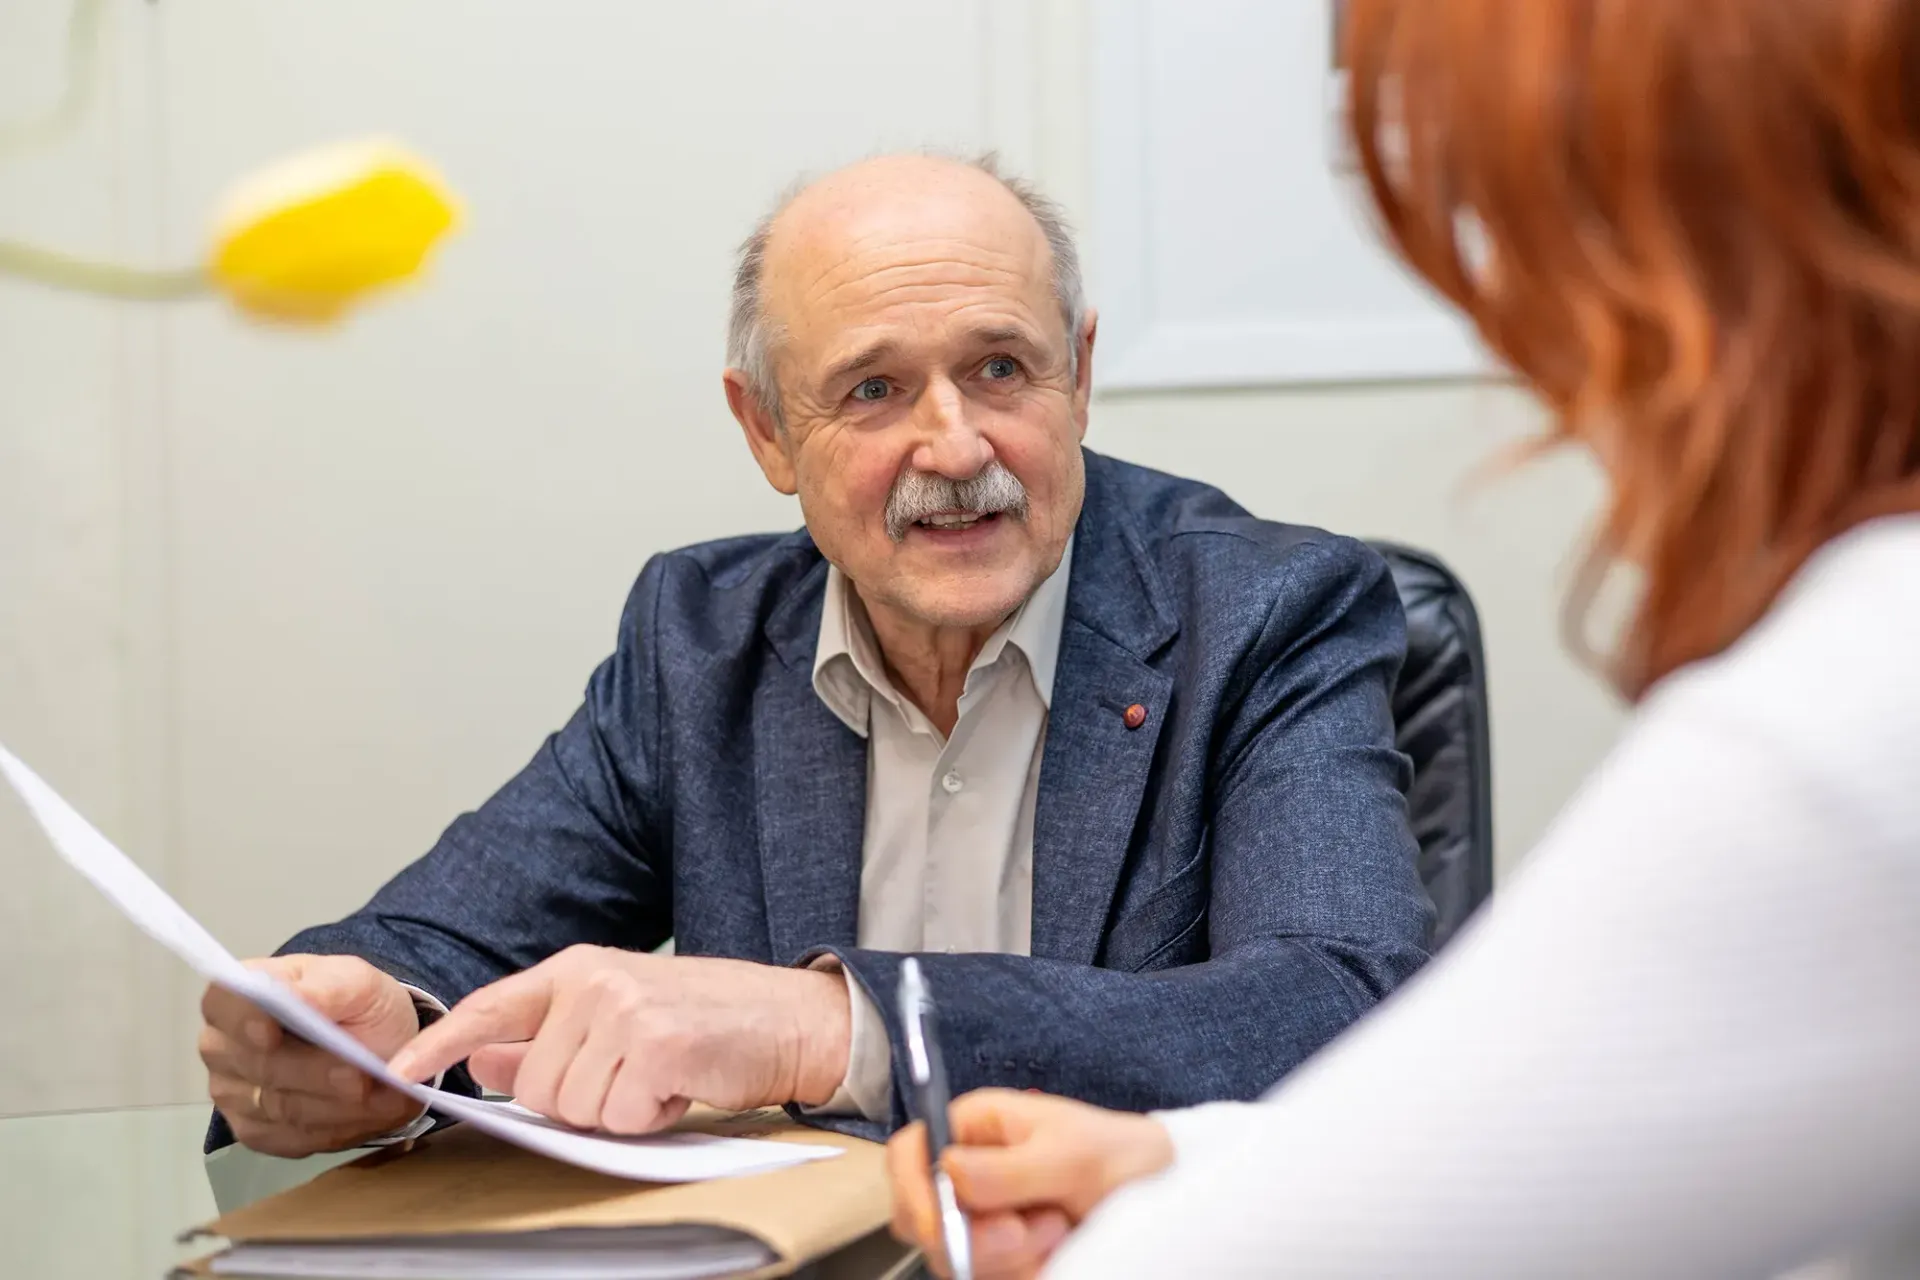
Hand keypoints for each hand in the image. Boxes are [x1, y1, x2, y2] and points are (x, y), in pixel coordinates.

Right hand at [200, 955, 425, 1157]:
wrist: (374, 1044)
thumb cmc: (358, 1003)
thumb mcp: (358, 982)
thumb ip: (325, 987)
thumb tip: (293, 996)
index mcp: (240, 994)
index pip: (225, 1004)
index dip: (244, 1020)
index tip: (272, 1034)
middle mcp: (223, 1046)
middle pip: (262, 1066)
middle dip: (319, 1074)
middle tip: (367, 1077)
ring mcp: (234, 1093)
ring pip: (283, 1109)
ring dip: (342, 1107)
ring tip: (392, 1098)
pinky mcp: (257, 1133)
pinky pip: (296, 1139)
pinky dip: (343, 1128)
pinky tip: (375, 1115)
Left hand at [387, 945, 850, 1132]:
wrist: (791, 1019)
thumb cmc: (710, 1020)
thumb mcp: (620, 1017)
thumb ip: (550, 1039)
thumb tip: (487, 1063)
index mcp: (579, 969)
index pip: (491, 1007)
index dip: (441, 1044)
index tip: (399, 1072)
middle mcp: (594, 982)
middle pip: (536, 1086)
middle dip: (582, 1101)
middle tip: (633, 1077)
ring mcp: (624, 1010)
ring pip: (574, 1107)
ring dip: (619, 1110)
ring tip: (660, 1077)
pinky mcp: (655, 1044)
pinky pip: (619, 1116)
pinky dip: (651, 1116)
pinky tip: (679, 1084)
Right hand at [887, 1089, 1174, 1279]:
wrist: (1160, 1197)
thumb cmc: (1121, 1157)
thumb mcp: (1071, 1155)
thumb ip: (1007, 1167)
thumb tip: (947, 1170)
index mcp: (975, 1132)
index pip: (909, 1154)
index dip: (912, 1188)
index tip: (940, 1223)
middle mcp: (968, 1178)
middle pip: (923, 1219)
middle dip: (974, 1237)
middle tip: (1029, 1230)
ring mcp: (982, 1224)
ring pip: (957, 1260)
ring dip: (1011, 1257)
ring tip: (1060, 1228)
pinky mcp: (1001, 1261)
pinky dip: (1026, 1273)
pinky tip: (1059, 1252)